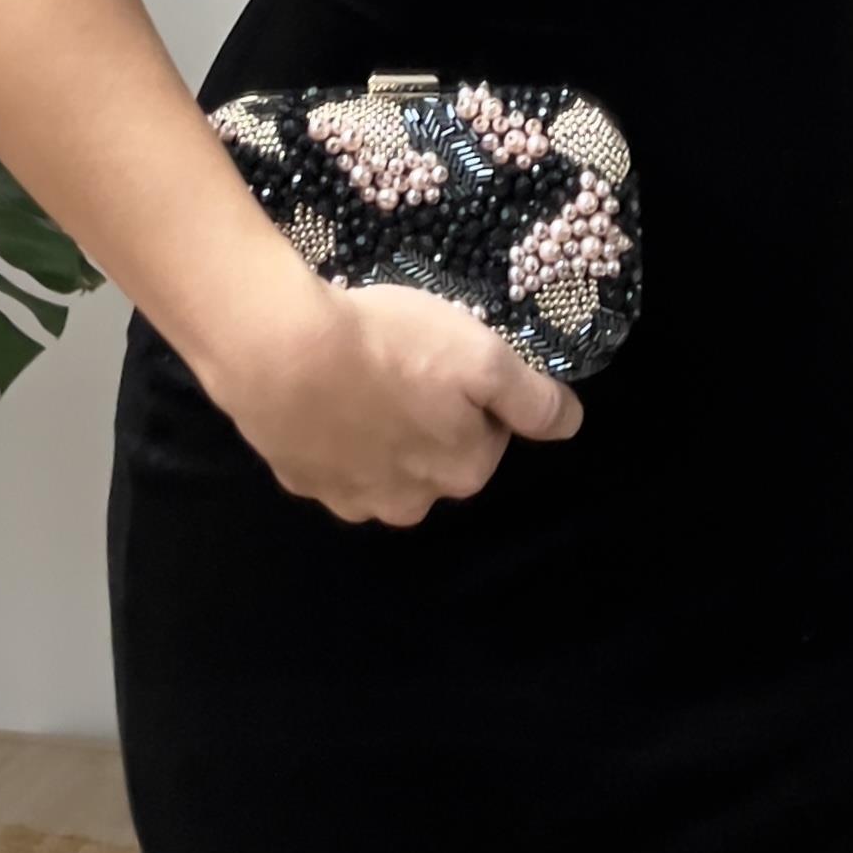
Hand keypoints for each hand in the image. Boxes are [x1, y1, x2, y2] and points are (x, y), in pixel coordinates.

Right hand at [207, 271, 583, 526]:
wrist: (281, 350)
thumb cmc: (393, 348)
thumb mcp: (483, 358)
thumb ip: (533, 398)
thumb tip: (571, 424)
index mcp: (462, 474)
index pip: (488, 436)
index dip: (473, 393)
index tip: (447, 358)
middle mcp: (410, 504)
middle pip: (434, 456)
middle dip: (427, 417)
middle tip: (402, 361)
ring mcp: (348, 498)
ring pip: (381, 464)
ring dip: (378, 430)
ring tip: (358, 373)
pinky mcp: (298, 480)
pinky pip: (329, 458)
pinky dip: (332, 431)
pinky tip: (321, 390)